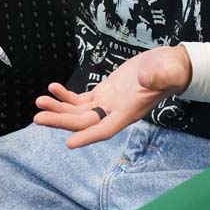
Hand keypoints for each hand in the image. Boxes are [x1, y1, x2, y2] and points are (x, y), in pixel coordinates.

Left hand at [33, 45, 192, 147]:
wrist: (170, 66)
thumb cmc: (171, 69)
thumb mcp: (167, 70)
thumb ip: (158, 76)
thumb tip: (146, 77)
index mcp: (130, 110)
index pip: (106, 128)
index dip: (88, 136)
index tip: (69, 143)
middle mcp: (116, 111)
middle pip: (85, 121)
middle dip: (61, 120)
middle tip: (38, 118)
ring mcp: (109, 102)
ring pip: (79, 112)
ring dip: (58, 108)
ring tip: (39, 102)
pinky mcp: (105, 92)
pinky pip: (82, 99)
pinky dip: (66, 96)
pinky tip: (53, 89)